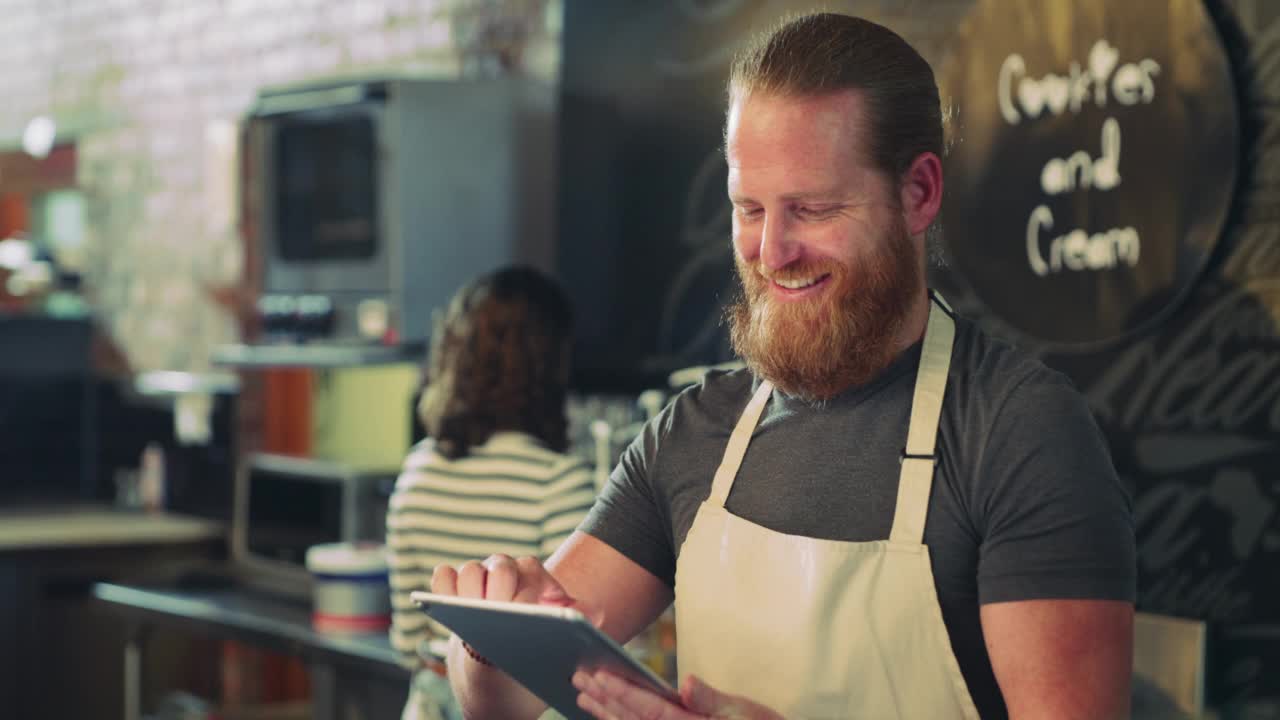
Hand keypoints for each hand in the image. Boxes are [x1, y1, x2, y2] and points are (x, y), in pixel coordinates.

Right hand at [430, 553, 601, 619]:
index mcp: (532, 573)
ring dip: (470, 592)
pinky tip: (448, 608)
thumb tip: (593, 615)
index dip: (529, 587)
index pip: (530, 569)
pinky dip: (443, 588)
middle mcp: (503, 568)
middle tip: (500, 610)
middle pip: (498, 566)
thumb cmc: (534, 634)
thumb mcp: (559, 626)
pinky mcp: (450, 586)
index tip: (528, 609)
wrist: (503, 650)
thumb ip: (578, 618)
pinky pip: (442, 576)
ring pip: (469, 570)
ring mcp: (476, 575)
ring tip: (473, 614)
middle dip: (499, 587)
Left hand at [573, 670, 783, 719]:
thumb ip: (713, 699)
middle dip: (604, 699)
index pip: (651, 708)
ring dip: (605, 713)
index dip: (624, 692)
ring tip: (582, 696)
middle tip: (578, 679)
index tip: (599, 676)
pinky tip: (604, 715)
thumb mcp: (743, 712)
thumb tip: (689, 683)